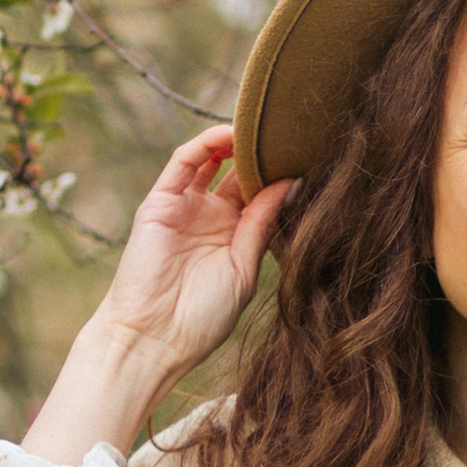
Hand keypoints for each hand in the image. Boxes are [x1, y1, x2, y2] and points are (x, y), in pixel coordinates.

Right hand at [27, 127, 290, 461]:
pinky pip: (183, 162)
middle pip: (240, 172)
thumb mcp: (244, 268)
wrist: (153, 340)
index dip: (283, 175)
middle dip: (264, 153)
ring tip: (266, 127)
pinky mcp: (160, 201)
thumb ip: (263, 223)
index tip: (313, 157)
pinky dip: (206, 144)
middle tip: (293, 132)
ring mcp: (184, 207)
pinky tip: (232, 135)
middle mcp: (210, 217)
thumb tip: (294, 183)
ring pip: (212, 160)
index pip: (262, 194)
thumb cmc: (201, 318)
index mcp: (234, 237)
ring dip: (236, 141)